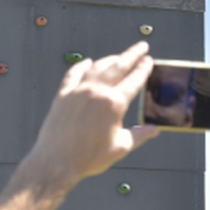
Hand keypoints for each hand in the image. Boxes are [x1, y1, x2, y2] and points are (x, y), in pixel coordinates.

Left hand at [27, 41, 157, 187]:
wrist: (56, 162)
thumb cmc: (87, 158)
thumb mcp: (120, 148)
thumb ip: (139, 135)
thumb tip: (153, 130)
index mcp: (113, 104)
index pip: (133, 80)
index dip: (143, 69)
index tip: (148, 60)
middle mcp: (96, 92)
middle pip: (118, 66)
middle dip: (132, 55)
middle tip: (141, 47)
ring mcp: (78, 91)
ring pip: (97, 68)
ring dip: (110, 59)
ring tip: (118, 57)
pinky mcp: (63, 95)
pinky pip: (74, 74)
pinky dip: (81, 66)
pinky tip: (87, 63)